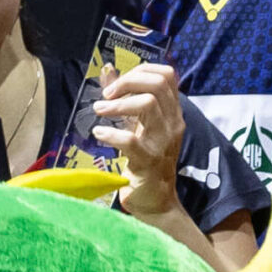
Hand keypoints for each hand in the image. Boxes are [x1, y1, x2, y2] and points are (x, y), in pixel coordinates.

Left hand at [92, 63, 186, 216]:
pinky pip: (129, 140)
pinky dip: (110, 133)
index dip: (140, 71)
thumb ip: (125, 99)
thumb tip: (108, 71)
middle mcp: (172, 123)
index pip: (167, 75)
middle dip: (127, 82)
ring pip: (147, 104)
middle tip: (107, 95)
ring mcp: (162, 142)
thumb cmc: (145, 161)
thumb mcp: (138, 125)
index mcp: (172, 112)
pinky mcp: (148, 161)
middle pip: (158, 84)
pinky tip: (99, 133)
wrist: (156, 201)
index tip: (118, 84)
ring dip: (117, 104)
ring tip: (100, 111)